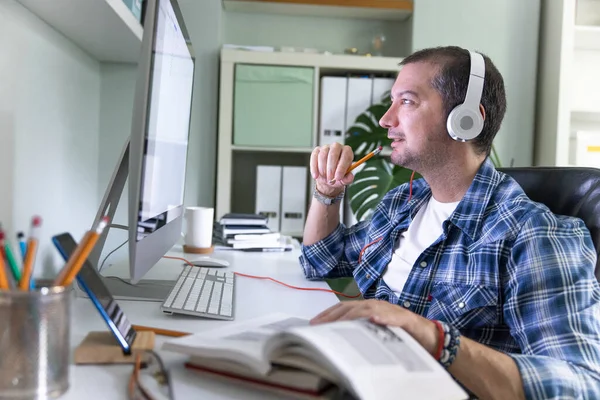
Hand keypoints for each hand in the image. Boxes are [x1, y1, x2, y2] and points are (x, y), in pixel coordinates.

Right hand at [310, 143, 354, 196]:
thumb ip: (348, 178)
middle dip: (331, 168)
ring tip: (325, 178)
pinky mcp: (317, 151)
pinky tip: (316, 176)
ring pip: (323, 155)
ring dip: (323, 169)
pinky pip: (314, 157)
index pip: (346, 156)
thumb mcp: (344, 179)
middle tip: (330, 179)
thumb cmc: (338, 176)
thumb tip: (350, 177)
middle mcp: (337, 146)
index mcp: (347, 152)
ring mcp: (326, 147)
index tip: (338, 178)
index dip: (342, 167)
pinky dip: (314, 168)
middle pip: (333, 153)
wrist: (328, 177)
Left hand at [310, 300, 439, 356]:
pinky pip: (393, 318)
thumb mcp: (375, 330)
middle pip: (351, 307)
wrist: (428, 335)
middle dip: (333, 315)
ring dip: (353, 316)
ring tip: (339, 323)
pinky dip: (383, 317)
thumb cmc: (400, 333)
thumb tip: (336, 334)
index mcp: (368, 308)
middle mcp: (377, 305)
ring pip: (368, 309)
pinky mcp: (405, 319)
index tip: (313, 323)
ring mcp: (390, 310)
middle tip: (319, 325)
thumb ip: (359, 328)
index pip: (344, 308)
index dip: (328, 314)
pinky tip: (374, 319)